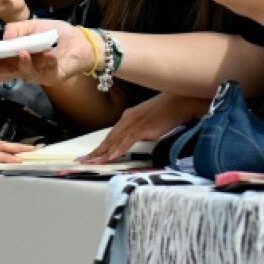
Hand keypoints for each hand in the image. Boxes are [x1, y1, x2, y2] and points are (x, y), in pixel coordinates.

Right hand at [0, 18, 96, 87]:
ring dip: (20, 63)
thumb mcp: (33, 25)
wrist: (82, 42)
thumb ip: (16, 29)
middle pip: (0, 73)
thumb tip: (3, 38)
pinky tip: (47, 54)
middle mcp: (21, 67)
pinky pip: (44, 72)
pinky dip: (45, 62)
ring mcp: (35, 74)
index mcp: (13, 55)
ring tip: (21, 52)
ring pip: (21, 74)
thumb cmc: (56, 33)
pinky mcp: (50, 78)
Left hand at [78, 92, 208, 163]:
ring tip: (94, 162)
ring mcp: (135, 123)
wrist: (181, 101)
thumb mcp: (149, 121)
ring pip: (116, 140)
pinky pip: (129, 140)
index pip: (110, 135)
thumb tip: (134, 139)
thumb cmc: (168, 111)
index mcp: (128, 117)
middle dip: (95, 152)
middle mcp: (128, 119)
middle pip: (109, 139)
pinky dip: (120, 148)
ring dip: (104, 153)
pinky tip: (113, 156)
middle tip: (82, 162)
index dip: (99, 147)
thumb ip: (139, 130)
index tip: (89, 156)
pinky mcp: (145, 127)